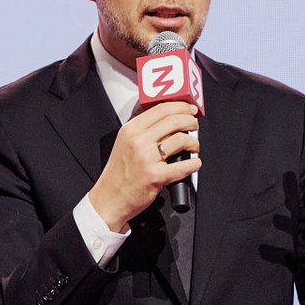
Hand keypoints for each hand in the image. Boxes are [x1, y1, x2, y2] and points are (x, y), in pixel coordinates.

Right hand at [87, 100, 200, 231]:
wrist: (110, 198)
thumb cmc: (119, 174)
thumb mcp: (124, 144)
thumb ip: (142, 131)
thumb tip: (168, 121)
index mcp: (130, 130)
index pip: (160, 109)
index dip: (180, 106)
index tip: (189, 109)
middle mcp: (138, 141)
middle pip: (173, 121)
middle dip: (190, 121)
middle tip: (195, 125)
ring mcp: (146, 159)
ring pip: (180, 140)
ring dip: (193, 142)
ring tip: (194, 147)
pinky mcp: (155, 176)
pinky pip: (183, 166)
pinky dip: (194, 163)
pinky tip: (195, 163)